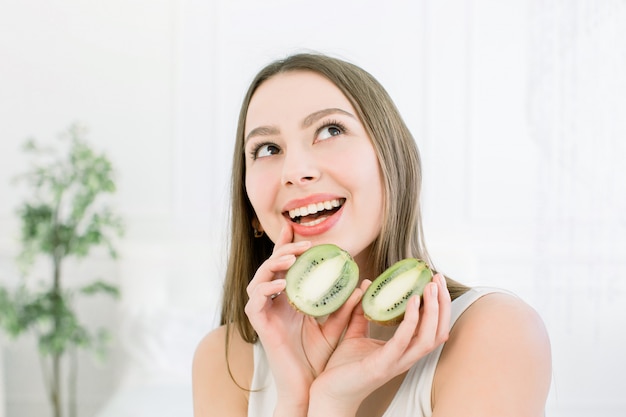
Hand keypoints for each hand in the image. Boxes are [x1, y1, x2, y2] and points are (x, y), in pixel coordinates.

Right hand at [244, 223, 361, 413]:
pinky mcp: (258, 324)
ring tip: (293, 259)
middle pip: (271, 266)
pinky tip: (283, 284)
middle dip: (285, 251)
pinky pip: (255, 301)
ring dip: (274, 265)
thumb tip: (362, 283)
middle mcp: (273, 302)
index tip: (294, 227)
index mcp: (288, 298)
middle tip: (304, 245)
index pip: (284, 265)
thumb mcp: (335, 326)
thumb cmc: (318, 357)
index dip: (286, 245)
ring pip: (259, 278)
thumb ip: (345, 306)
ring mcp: (264, 312)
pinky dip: (267, 289)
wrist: (307, 386)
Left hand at [308, 274, 450, 415]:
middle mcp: (405, 357)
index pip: (432, 328)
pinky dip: (411, 321)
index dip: (438, 305)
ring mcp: (396, 362)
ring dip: (433, 311)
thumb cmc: (342, 368)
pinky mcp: (382, 365)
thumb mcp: (354, 333)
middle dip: (442, 303)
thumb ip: (361, 313)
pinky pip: (403, 341)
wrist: (328, 393)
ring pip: (428, 337)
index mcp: (402, 350)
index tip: (435, 280)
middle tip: (437, 278)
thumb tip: (365, 285)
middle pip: (438, 331)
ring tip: (429, 287)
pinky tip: (411, 302)